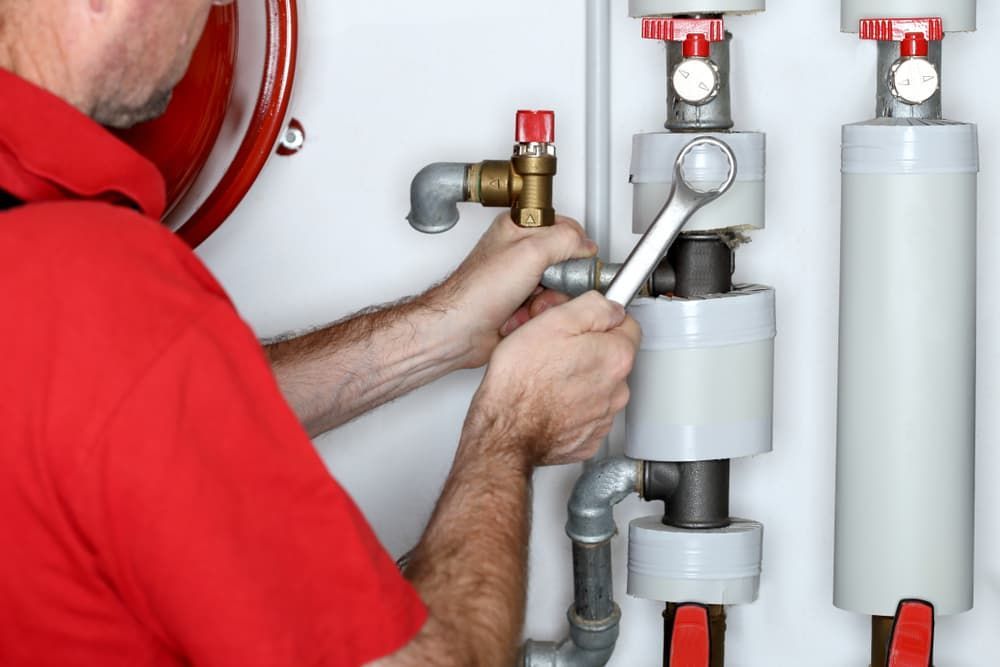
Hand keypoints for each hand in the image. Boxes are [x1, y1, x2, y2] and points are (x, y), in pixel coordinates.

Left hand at [430, 214, 597, 367]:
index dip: (574, 246)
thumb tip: (587, 245)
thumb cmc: (479, 290)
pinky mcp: (523, 304)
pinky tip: (523, 317)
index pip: (564, 227)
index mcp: (518, 228)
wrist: (460, 330)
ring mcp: (522, 279)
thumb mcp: (530, 252)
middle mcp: (520, 252)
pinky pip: (549, 307)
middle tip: (545, 285)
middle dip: (560, 280)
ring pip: (560, 288)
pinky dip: (540, 314)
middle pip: (566, 262)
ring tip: (529, 305)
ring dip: (549, 301)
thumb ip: (565, 240)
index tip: (573, 260)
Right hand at [465, 292, 640, 467]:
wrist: (505, 431)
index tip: (581, 324)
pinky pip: (586, 414)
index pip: (627, 324)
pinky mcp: (588, 439)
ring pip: (598, 387)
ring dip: (579, 379)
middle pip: (611, 357)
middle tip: (555, 349)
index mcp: (615, 357)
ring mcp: (603, 418)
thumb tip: (611, 306)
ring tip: (547, 377)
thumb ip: (593, 306)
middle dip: (588, 350)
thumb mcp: (554, 321)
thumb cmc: (521, 380)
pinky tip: (549, 400)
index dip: (600, 319)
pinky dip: (571, 407)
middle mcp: (618, 390)